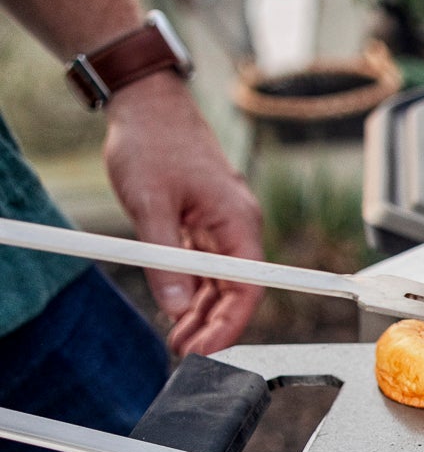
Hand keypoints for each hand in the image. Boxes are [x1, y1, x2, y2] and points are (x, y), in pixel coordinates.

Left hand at [102, 72, 264, 356]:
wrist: (146, 101)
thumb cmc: (152, 141)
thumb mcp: (149, 203)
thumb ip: (164, 258)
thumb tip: (174, 306)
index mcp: (238, 222)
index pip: (249, 288)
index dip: (231, 324)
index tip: (208, 349)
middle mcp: (238, 227)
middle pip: (237, 290)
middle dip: (213, 324)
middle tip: (184, 350)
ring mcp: (222, 225)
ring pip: (220, 281)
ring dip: (199, 311)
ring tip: (177, 337)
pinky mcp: (205, 222)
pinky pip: (205, 265)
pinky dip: (190, 288)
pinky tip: (175, 306)